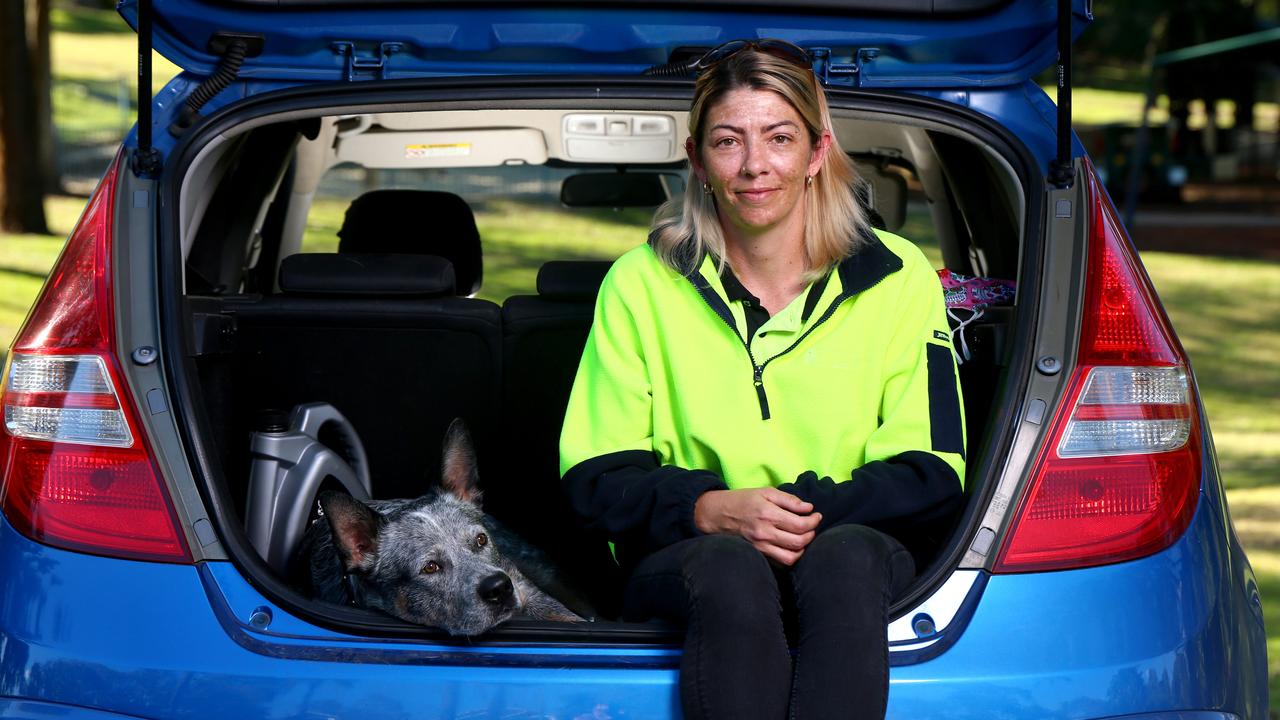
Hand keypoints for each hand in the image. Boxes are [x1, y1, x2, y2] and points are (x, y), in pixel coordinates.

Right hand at [693, 488, 821, 565]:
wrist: (716, 515)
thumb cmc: (741, 500)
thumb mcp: (765, 491)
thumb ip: (789, 500)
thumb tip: (809, 508)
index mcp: (768, 514)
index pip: (800, 525)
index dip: (814, 521)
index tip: (816, 516)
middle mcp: (764, 532)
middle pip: (799, 542)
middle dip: (811, 534)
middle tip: (812, 526)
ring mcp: (760, 546)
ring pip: (791, 557)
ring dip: (802, 549)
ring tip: (803, 538)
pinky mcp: (757, 554)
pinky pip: (779, 562)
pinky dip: (790, 557)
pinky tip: (791, 546)